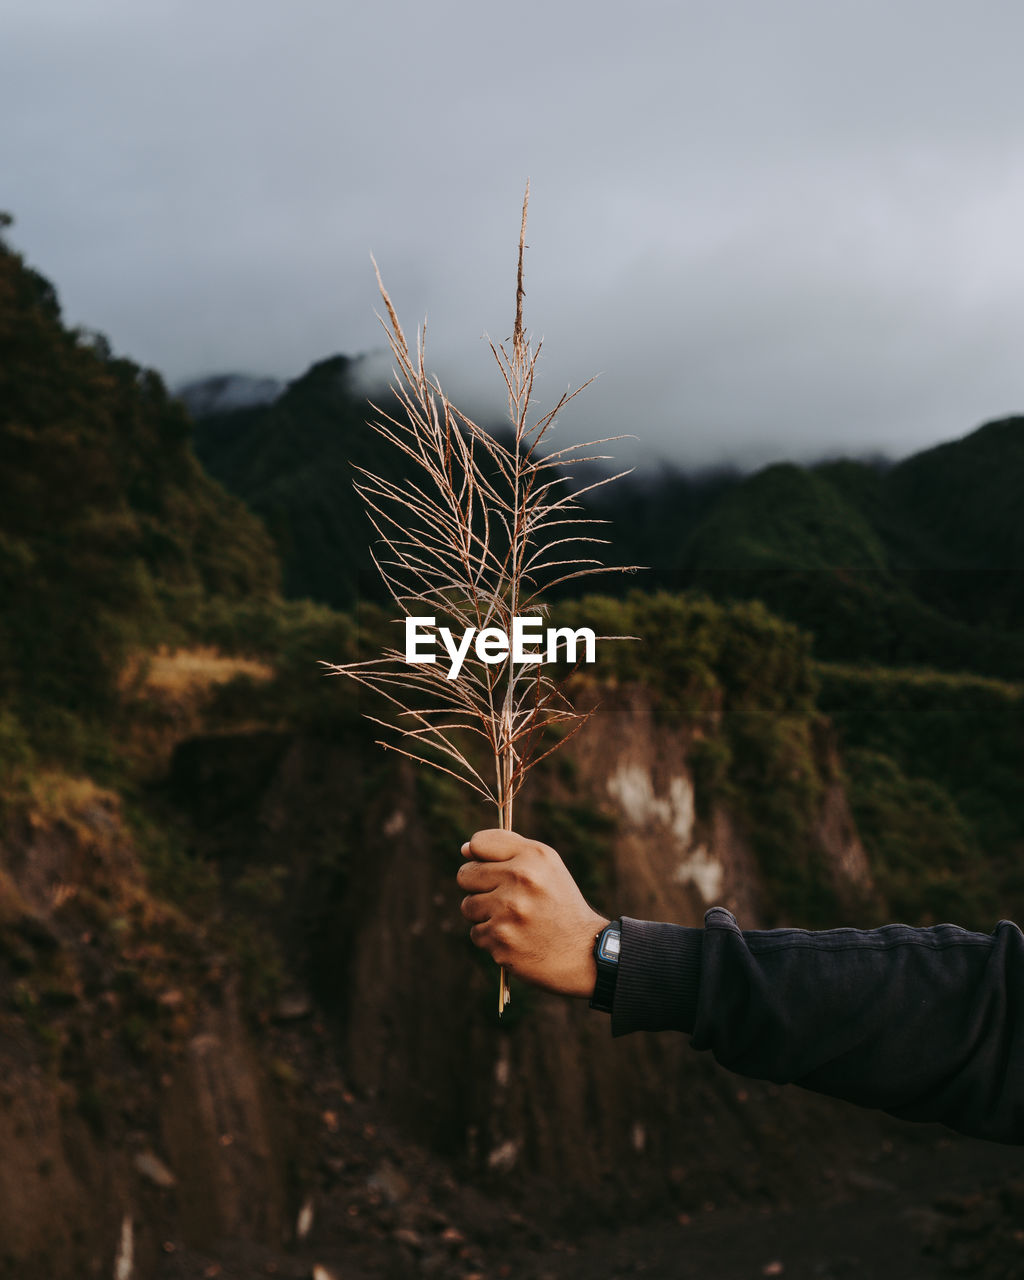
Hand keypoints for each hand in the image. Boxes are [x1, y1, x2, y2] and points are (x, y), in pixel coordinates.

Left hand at [457, 828, 609, 997]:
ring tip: (512, 919)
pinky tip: (516, 938)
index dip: (478, 856)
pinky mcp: (501, 940)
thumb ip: (508, 848)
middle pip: (465, 875)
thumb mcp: (546, 865)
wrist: (583, 951)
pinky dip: (492, 938)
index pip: (478, 843)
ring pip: (468, 906)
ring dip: (484, 914)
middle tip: (502, 897)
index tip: (489, 867)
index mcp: (532, 856)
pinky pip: (477, 933)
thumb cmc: (559, 902)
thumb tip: (464, 849)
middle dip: (477, 886)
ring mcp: (509, 911)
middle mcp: (521, 880)